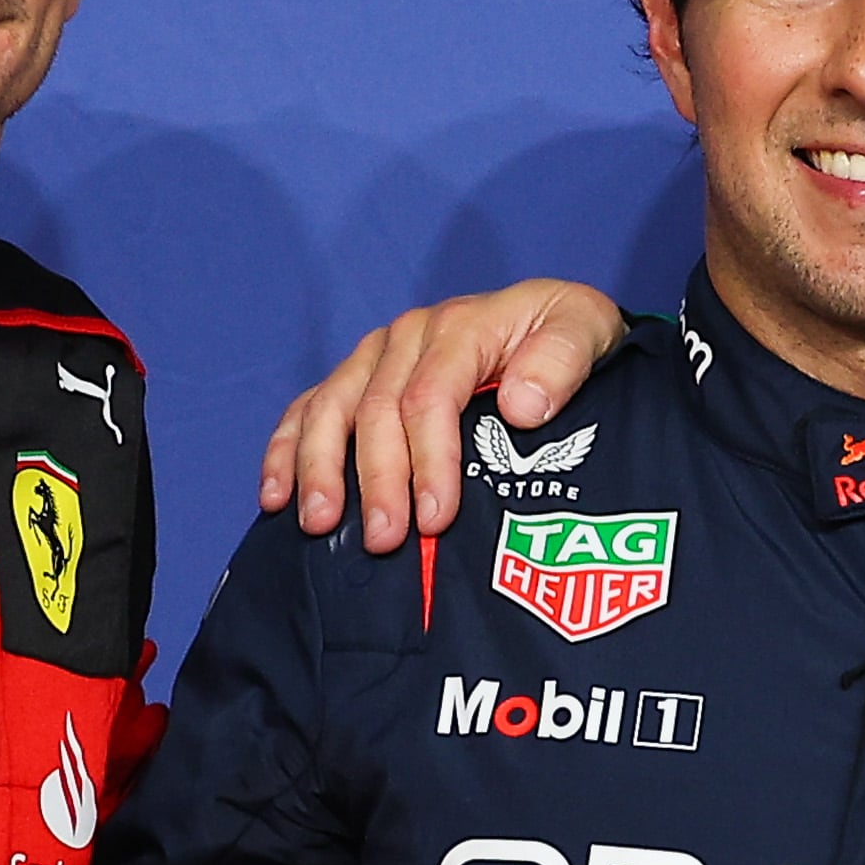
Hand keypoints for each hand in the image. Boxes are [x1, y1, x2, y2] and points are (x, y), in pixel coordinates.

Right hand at [261, 278, 629, 551]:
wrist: (557, 323)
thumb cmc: (571, 334)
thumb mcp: (588, 327)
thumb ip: (562, 359)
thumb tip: (521, 405)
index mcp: (461, 326)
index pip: (430, 396)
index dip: (429, 459)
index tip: (435, 518)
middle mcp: (409, 337)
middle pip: (376, 411)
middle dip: (376, 480)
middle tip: (383, 541)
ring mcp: (376, 356)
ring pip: (331, 410)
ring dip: (319, 469)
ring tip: (319, 524)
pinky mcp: (358, 378)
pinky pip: (309, 409)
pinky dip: (286, 450)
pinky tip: (275, 496)